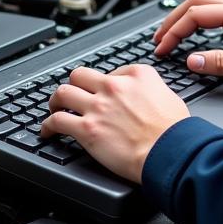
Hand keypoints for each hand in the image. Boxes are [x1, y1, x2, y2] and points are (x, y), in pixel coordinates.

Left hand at [41, 65, 189, 182]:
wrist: (170, 152)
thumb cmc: (174, 131)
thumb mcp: (169, 95)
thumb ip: (151, 90)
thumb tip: (143, 97)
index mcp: (136, 75)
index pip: (109, 71)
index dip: (102, 84)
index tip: (100, 93)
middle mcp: (113, 86)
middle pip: (80, 75)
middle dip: (74, 85)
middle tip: (72, 95)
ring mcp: (98, 106)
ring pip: (63, 93)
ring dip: (56, 101)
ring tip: (55, 108)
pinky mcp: (87, 129)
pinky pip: (57, 121)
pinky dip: (48, 125)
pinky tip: (47, 131)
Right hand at [152, 0, 222, 89]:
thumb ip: (221, 63)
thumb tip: (192, 60)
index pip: (196, 15)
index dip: (174, 32)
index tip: (163, 48)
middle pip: (196, 2)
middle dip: (173, 20)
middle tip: (158, 40)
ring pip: (205, 3)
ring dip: (184, 16)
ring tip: (170, 34)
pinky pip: (216, 10)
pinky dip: (198, 18)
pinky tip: (194, 31)